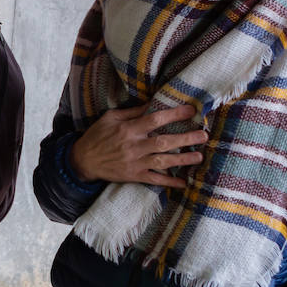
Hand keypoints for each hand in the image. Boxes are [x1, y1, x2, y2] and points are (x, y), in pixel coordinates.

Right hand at [69, 103, 206, 188]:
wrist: (83, 160)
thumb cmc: (97, 135)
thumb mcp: (110, 118)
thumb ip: (132, 112)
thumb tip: (152, 103)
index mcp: (128, 129)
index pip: (154, 119)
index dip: (174, 115)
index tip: (190, 111)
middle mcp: (133, 146)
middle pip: (164, 141)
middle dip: (185, 138)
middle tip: (203, 135)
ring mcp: (134, 162)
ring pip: (162, 161)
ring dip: (182, 159)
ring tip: (199, 156)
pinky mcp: (133, 176)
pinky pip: (154, 180)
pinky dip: (169, 182)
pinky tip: (183, 183)